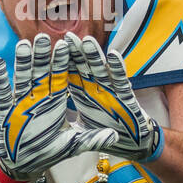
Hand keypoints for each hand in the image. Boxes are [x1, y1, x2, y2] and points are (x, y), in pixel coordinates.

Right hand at [0, 33, 117, 180]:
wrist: (25, 165)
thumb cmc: (49, 152)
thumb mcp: (74, 145)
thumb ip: (93, 139)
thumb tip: (115, 137)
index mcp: (56, 100)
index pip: (61, 75)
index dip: (63, 60)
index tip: (66, 44)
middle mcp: (39, 97)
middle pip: (41, 71)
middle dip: (42, 55)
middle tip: (44, 36)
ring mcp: (21, 103)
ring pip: (22, 77)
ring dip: (22, 62)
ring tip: (23, 45)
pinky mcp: (6, 112)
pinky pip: (2, 93)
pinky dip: (0, 78)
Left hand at [63, 32, 162, 162]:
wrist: (132, 146)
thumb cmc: (105, 134)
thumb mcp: (81, 133)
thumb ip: (63, 117)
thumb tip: (49, 117)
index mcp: (83, 96)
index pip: (70, 75)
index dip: (63, 62)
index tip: (54, 47)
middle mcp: (96, 91)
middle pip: (84, 68)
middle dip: (76, 53)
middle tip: (67, 36)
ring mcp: (111, 93)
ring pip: (101, 71)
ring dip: (95, 56)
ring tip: (87, 41)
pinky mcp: (127, 99)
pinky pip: (121, 82)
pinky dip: (118, 69)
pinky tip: (113, 55)